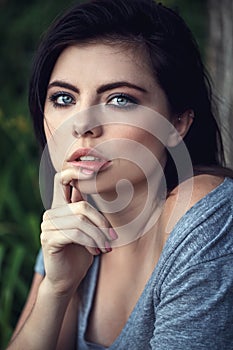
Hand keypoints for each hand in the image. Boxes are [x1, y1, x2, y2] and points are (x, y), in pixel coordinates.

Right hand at [40, 167, 115, 295]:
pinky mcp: (48, 238)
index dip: (77, 169)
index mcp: (61, 205)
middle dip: (102, 223)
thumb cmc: (81, 251)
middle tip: (113, 239)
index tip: (99, 166)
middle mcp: (52, 211)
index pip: (62, 178)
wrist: (68, 278)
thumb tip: (103, 184)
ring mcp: (48, 224)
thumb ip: (89, 211)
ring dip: (99, 236)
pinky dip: (91, 242)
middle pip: (82, 206)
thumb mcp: (89, 228)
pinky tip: (95, 252)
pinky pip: (75, 233)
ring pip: (81, 221)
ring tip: (106, 248)